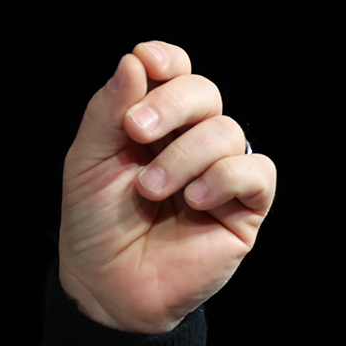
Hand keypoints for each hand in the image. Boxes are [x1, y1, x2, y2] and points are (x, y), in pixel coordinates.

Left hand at [58, 42, 276, 333]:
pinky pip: (257, 172)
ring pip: (228, 131)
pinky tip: (195, 200)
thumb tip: (133, 61)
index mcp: (155, 122)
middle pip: (204, 92)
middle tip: (136, 132)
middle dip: (171, 104)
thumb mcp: (88, 161)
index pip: (175, 72)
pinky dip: (225, 177)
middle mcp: (191, 140)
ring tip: (151, 189)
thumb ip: (108, 111)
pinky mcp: (245, 208)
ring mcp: (220, 172)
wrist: (106, 286)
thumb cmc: (95, 222)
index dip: (167, 59)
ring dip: (184, 156)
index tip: (146, 60)